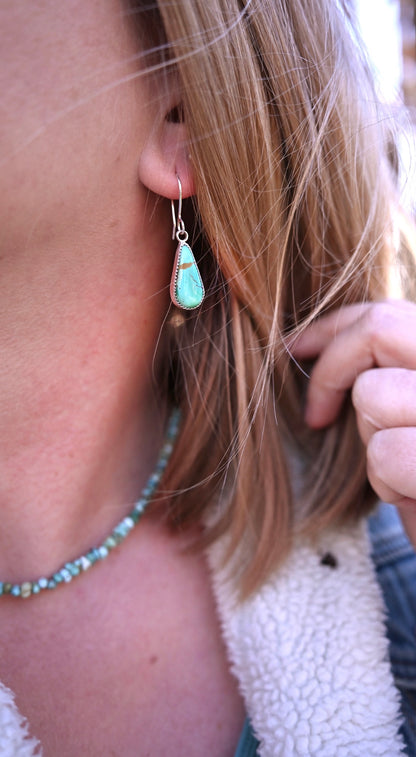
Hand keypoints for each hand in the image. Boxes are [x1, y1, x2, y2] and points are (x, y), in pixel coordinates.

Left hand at [291, 300, 415, 547]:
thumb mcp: (409, 416)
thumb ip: (388, 375)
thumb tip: (309, 343)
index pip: (391, 313)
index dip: (333, 327)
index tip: (294, 350)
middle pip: (380, 329)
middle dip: (333, 367)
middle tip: (316, 413)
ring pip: (374, 394)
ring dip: (371, 441)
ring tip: (401, 471)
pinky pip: (387, 452)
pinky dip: (386, 482)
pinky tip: (413, 497)